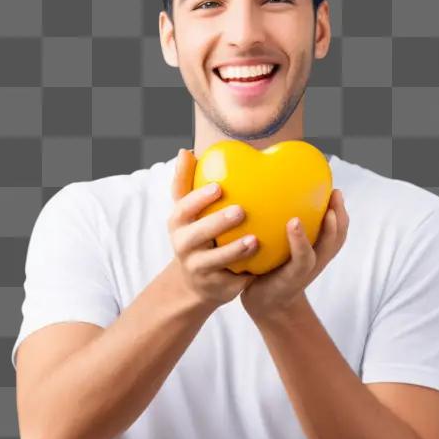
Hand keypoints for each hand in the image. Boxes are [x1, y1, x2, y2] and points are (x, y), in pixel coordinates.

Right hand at [168, 148, 258, 309]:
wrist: (197, 281)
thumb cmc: (197, 234)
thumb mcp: (188, 211)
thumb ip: (186, 182)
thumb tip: (186, 151)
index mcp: (178, 223)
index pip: (183, 207)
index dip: (198, 198)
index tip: (219, 187)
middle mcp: (182, 246)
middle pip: (195, 235)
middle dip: (216, 223)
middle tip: (241, 210)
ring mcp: (196, 268)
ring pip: (213, 261)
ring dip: (233, 250)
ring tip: (254, 240)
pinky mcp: (213, 287)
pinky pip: (229, 280)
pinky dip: (244, 275)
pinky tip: (261, 267)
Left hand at [240, 189, 348, 324]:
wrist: (263, 305)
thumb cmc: (265, 271)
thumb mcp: (274, 248)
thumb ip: (275, 228)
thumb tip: (263, 194)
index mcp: (315, 251)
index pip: (335, 230)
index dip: (340, 212)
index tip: (335, 190)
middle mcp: (316, 259)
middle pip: (338, 237)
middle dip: (341, 215)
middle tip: (336, 193)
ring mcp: (307, 269)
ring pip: (327, 247)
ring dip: (330, 228)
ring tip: (328, 210)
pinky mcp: (294, 276)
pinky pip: (302, 256)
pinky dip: (301, 239)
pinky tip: (294, 223)